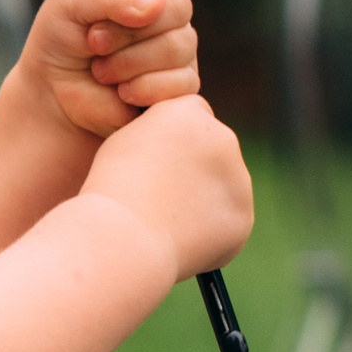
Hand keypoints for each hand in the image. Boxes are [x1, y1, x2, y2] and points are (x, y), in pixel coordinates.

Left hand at [19, 0, 199, 138]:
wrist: (56, 95)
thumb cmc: (61, 39)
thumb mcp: (70, 4)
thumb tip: (155, 5)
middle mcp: (165, 7)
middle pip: (176, 6)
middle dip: (126, 30)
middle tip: (93, 41)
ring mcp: (178, 45)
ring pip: (176, 47)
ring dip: (127, 62)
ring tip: (100, 69)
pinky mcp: (182, 84)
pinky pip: (179, 82)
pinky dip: (140, 88)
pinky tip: (120, 91)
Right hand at [78, 94, 251, 277]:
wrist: (122, 238)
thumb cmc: (110, 191)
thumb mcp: (125, 143)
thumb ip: (160, 137)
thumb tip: (180, 151)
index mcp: (188, 113)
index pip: (192, 115)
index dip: (171, 139)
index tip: (151, 161)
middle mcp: (222, 139)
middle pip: (212, 148)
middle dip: (193, 168)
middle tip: (157, 194)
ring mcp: (237, 180)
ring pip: (221, 185)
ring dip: (201, 198)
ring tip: (161, 219)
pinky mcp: (241, 217)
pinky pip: (225, 220)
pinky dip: (207, 230)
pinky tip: (176, 237)